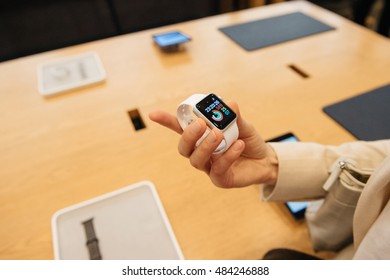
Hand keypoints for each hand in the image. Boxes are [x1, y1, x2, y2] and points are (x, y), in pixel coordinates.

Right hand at [149, 102, 277, 187]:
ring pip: (196, 160)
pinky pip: (218, 169)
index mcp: (202, 136)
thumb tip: (229, 104)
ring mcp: (209, 167)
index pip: (181, 128)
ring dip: (205, 145)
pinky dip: (227, 156)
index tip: (153, 114)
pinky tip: (238, 145)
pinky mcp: (221, 179)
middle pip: (184, 148)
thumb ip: (234, 116)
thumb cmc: (248, 141)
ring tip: (219, 134)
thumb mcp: (243, 124)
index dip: (167, 121)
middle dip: (188, 135)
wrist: (266, 160)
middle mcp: (202, 152)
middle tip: (200, 124)